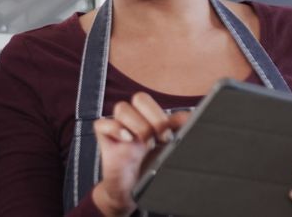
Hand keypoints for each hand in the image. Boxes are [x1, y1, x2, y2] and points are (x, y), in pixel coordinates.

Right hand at [90, 92, 190, 216]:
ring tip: (146, 144)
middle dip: (154, 117)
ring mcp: (118, 128)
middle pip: (140, 98)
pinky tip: (127, 141)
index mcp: (149, 119)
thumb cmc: (150, 170)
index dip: (162, 115)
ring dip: (138, 125)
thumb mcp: (169, 150)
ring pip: (122, 108)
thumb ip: (179, 131)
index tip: (169, 136)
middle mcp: (133, 120)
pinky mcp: (105, 139)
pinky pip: (102, 123)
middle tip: (161, 138)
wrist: (132, 193)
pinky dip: (115, 128)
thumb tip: (189, 117)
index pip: (155, 102)